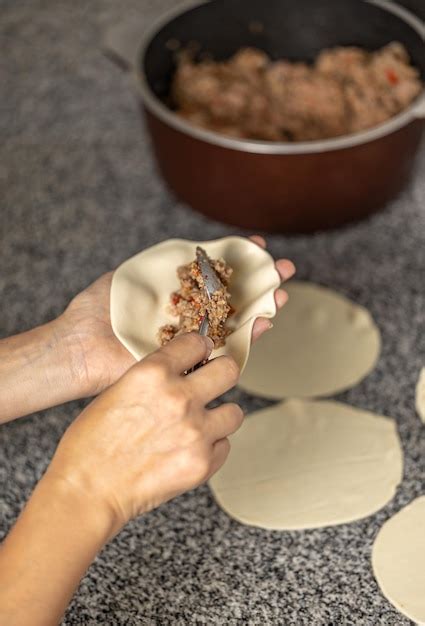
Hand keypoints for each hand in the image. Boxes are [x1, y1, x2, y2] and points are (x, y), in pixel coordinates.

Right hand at [46, 332, 242, 533]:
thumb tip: (182, 369)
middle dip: (221, 374)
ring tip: (201, 424)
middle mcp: (179, 398)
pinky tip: (190, 450)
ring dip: (219, 416)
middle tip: (212, 384)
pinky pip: (224, 446)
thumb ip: (154, 377)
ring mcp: (195, 432)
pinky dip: (211, 447)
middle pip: (229, 370)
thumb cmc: (92, 442)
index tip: (200, 354)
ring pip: (234, 412)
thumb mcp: (117, 390)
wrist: (87, 490)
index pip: (197, 342)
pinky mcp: (202, 463)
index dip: (199, 348)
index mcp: (152, 374)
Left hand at [59, 236, 294, 396]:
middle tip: (282, 268)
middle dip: (259, 281)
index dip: (237, 258)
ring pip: (235, 322)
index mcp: (174, 294)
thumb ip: (157, 267)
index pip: (214, 272)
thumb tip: (189, 254)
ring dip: (261, 305)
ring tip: (283, 290)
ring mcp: (190, 338)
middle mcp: (187, 316)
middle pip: (231, 295)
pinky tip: (265, 320)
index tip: (257, 244)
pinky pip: (225, 350)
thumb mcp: (127, 277)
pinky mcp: (190, 362)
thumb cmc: (96, 311)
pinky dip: (247, 336)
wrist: (81, 347)